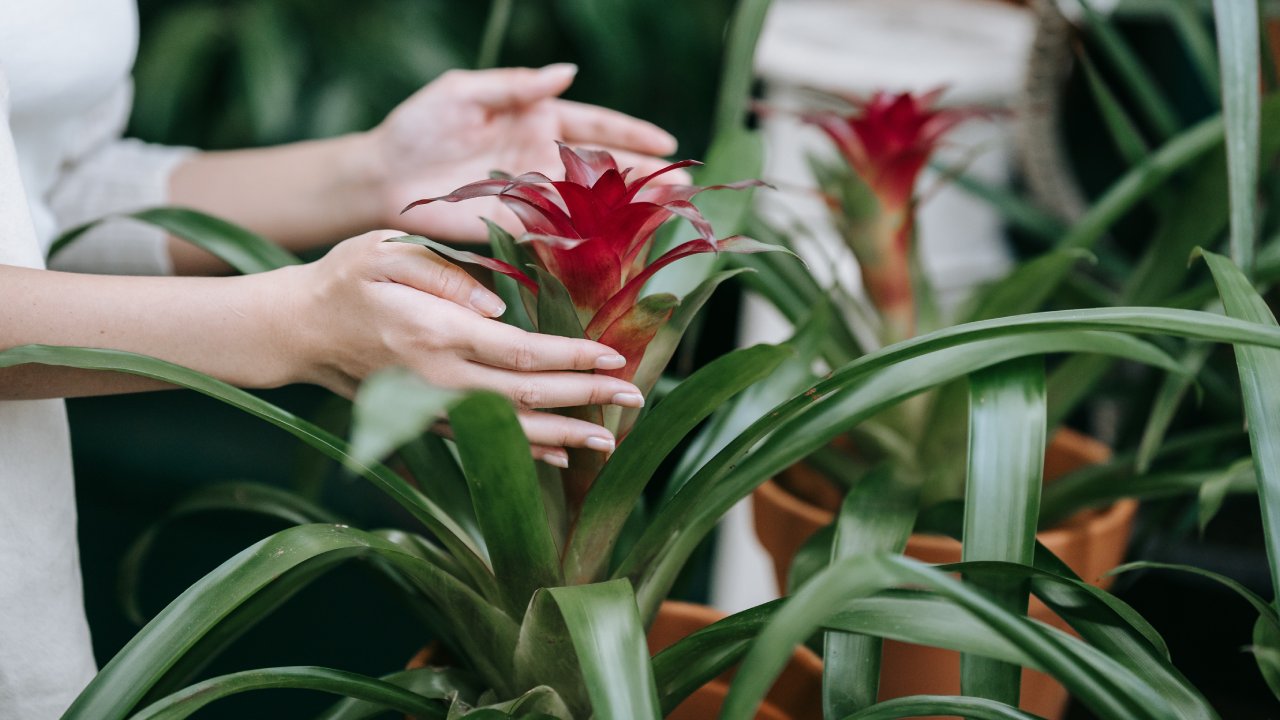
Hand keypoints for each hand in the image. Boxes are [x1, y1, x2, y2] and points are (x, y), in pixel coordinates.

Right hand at [290, 230, 641, 465]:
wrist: (295, 329)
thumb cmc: (344, 278)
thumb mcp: (385, 251)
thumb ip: (444, 273)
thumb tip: (498, 305)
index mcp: (436, 332)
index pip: (519, 352)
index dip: (571, 358)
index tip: (614, 357)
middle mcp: (438, 379)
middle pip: (526, 398)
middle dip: (585, 399)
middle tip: (636, 398)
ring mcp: (432, 406)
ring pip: (510, 430)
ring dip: (564, 436)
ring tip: (611, 440)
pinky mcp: (426, 419)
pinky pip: (487, 441)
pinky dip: (527, 450)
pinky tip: (561, 455)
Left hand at [365, 64, 692, 241]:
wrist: (386, 176)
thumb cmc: (419, 126)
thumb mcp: (464, 91)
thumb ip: (516, 84)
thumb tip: (567, 73)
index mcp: (537, 119)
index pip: (597, 124)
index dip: (633, 132)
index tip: (667, 141)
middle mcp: (544, 158)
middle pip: (606, 165)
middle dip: (647, 173)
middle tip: (684, 183)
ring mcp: (536, 194)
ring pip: (594, 201)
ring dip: (631, 208)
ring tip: (669, 211)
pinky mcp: (520, 225)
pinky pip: (564, 231)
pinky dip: (595, 237)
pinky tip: (624, 243)